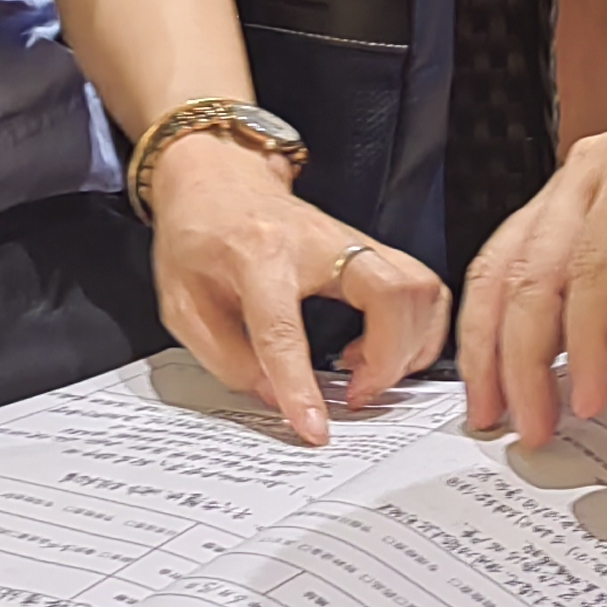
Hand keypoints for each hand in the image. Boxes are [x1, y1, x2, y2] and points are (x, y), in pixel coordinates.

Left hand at [144, 135, 446, 446]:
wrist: (217, 177)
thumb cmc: (198, 234)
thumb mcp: (184, 302)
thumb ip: (226, 357)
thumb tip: (276, 398)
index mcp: (258, 255)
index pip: (283, 329)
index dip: (299, 385)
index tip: (315, 429)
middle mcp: (319, 242)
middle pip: (390, 294)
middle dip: (389, 359)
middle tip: (357, 395)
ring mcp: (354, 239)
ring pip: (420, 288)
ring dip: (409, 345)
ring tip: (369, 373)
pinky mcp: (373, 247)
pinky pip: (423, 287)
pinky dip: (418, 328)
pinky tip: (382, 348)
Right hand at [459, 114, 606, 446]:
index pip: (594, 264)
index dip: (584, 342)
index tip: (587, 403)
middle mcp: (592, 168)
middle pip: (530, 268)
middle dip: (521, 357)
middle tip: (532, 427)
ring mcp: (567, 185)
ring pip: (501, 266)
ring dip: (488, 343)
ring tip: (492, 410)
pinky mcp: (557, 209)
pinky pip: (508, 264)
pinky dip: (495, 321)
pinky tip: (498, 368)